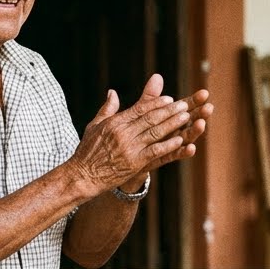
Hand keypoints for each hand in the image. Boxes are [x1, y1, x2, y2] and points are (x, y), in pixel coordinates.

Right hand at [69, 74, 210, 195]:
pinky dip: (168, 145)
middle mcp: (123, 132)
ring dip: (173, 123)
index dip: (157, 103)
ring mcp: (130, 147)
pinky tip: (180, 140)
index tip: (170, 99)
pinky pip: (155, 151)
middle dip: (170, 110)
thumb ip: (107, 109)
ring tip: (187, 117)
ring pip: (155, 132)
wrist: (82, 176)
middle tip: (184, 105)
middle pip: (151, 118)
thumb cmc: (87, 151)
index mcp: (115, 122)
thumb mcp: (95, 126)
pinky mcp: (134, 162)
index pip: (140, 109)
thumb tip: (113, 92)